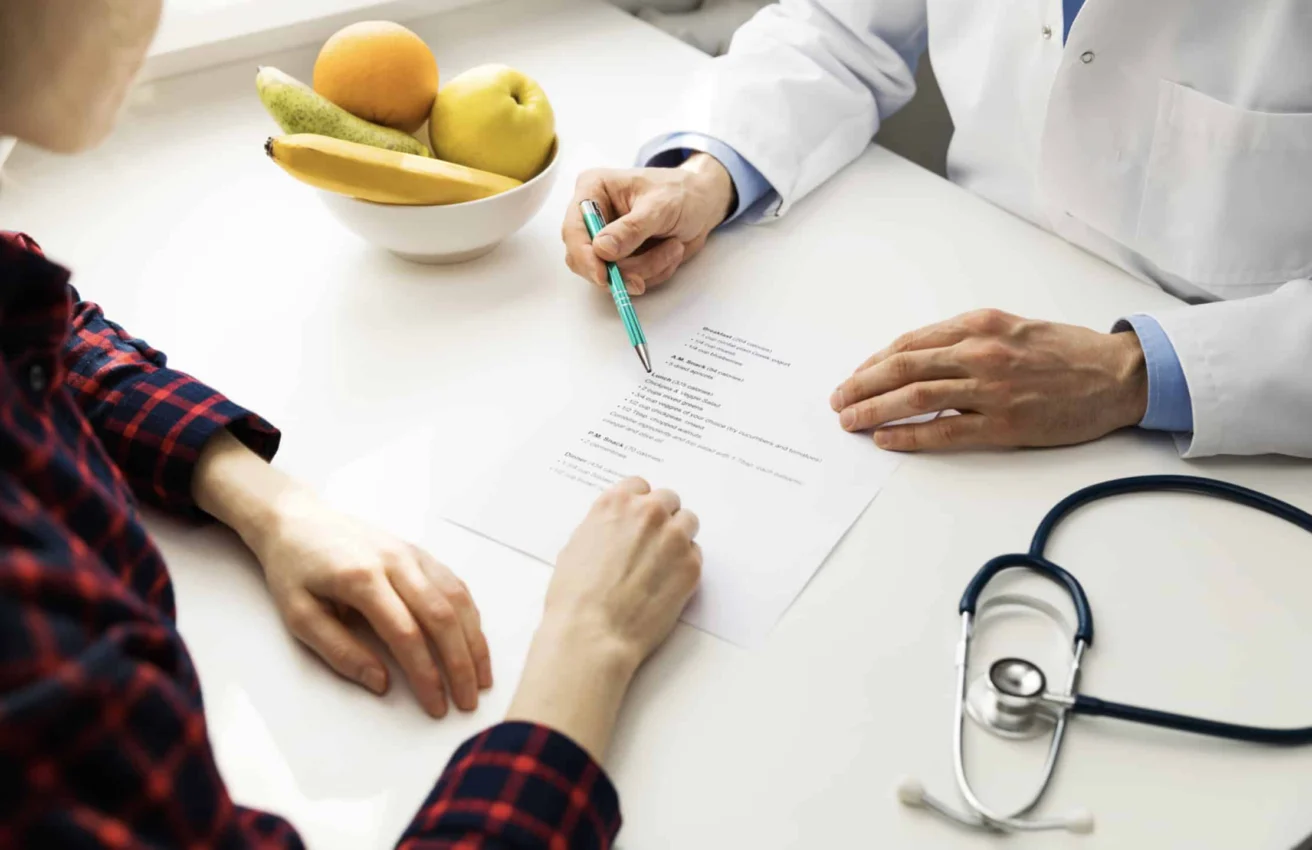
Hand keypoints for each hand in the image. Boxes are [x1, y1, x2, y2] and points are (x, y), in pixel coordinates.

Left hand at [251, 490, 492, 717]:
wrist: (297, 520)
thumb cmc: (294, 570)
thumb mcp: (298, 616)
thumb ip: (339, 651)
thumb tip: (381, 683)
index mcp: (361, 578)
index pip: (406, 634)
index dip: (426, 674)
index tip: (436, 706)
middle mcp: (395, 562)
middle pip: (442, 617)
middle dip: (460, 664)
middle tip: (469, 702)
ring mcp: (411, 554)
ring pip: (457, 599)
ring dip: (474, 641)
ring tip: (482, 678)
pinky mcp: (419, 552)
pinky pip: (454, 585)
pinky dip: (470, 616)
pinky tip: (474, 641)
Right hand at [506, 477, 700, 758]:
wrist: (592, 633)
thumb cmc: (574, 596)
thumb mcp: (576, 546)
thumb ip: (604, 527)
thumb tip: (617, 530)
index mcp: (616, 503)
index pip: (640, 486)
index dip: (639, 504)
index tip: (638, 519)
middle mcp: (648, 513)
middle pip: (668, 500)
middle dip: (662, 517)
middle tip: (652, 542)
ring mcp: (673, 538)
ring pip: (688, 522)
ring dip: (678, 536)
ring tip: (662, 562)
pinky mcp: (691, 566)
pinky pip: (695, 554)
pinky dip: (685, 564)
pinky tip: (666, 583)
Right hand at [562, 153, 734, 293]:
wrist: (703, 205)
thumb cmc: (681, 193)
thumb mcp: (660, 206)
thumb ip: (632, 229)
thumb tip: (602, 250)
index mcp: (593, 190)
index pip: (573, 229)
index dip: (584, 256)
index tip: (604, 276)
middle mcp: (594, 217)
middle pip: (585, 259)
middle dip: (621, 270)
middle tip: (645, 275)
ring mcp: (607, 241)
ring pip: (611, 275)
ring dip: (648, 268)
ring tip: (674, 246)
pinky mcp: (623, 259)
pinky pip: (630, 280)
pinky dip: (655, 272)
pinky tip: (670, 251)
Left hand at [829, 309, 1147, 450]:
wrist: (1118, 374)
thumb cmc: (1067, 351)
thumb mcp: (1012, 327)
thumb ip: (967, 339)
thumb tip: (921, 358)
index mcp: (979, 324)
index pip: (909, 343)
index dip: (873, 362)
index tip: (854, 377)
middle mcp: (980, 351)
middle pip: (901, 368)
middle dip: (860, 386)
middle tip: (838, 400)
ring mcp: (991, 389)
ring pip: (914, 398)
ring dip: (873, 410)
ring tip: (850, 421)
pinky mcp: (1004, 423)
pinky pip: (943, 432)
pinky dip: (909, 436)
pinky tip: (886, 439)